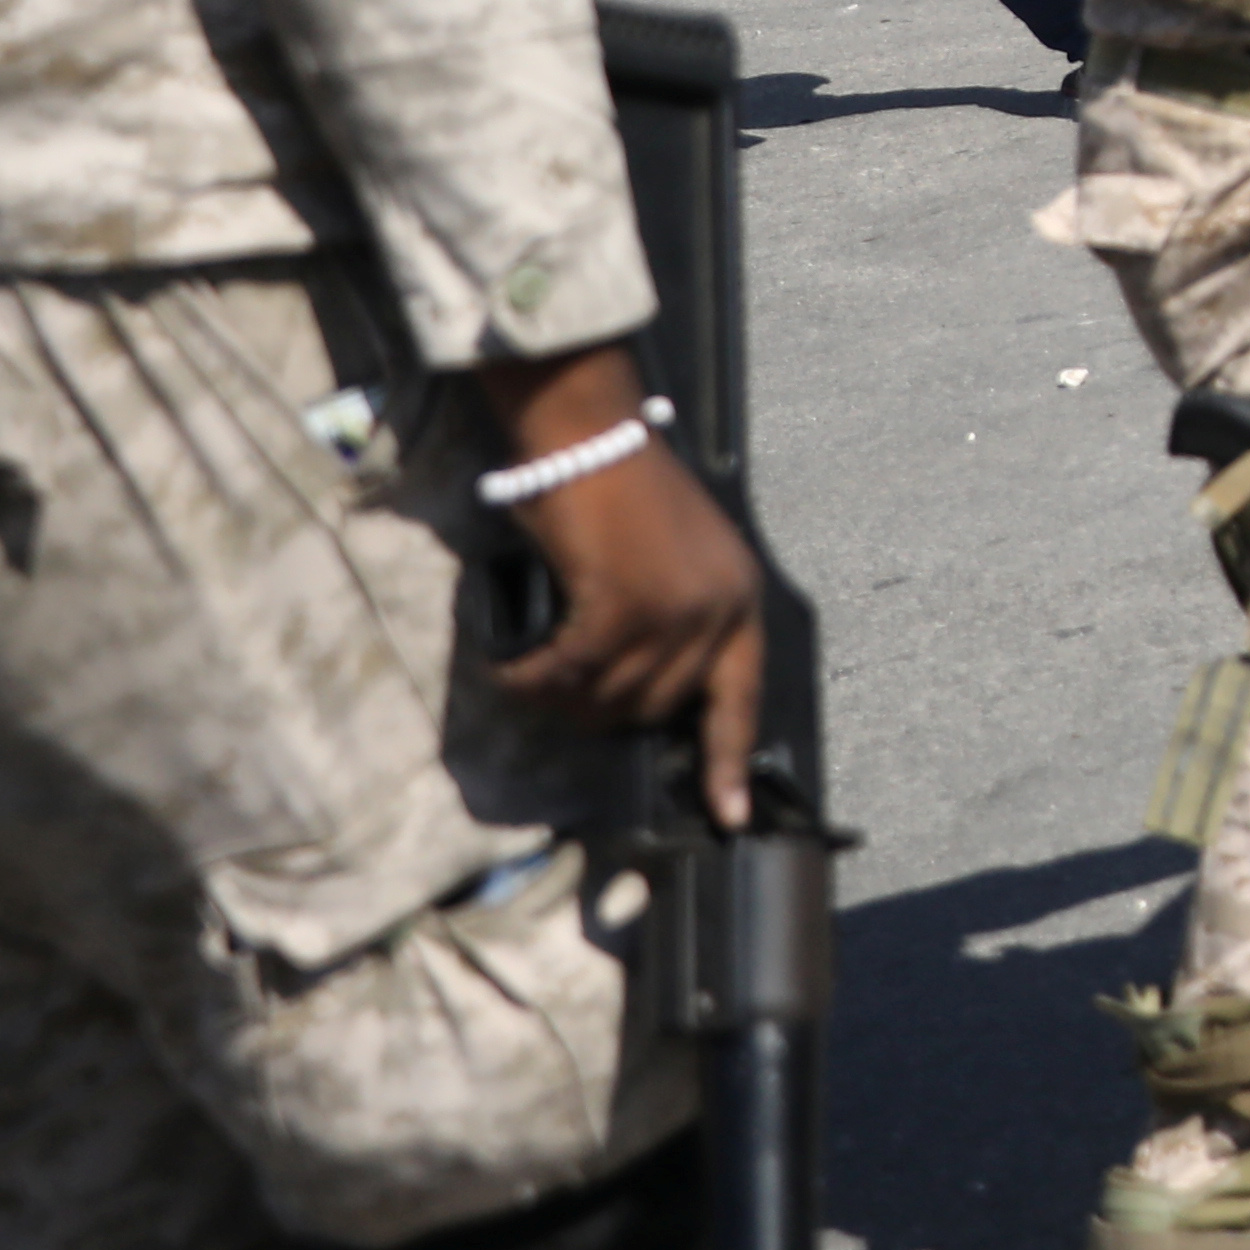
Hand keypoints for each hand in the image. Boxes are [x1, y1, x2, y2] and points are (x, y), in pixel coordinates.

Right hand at [478, 345, 767, 827]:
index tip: (728, 816)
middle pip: (656, 709)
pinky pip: (569, 674)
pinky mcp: (625, 608)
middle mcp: (721, 610)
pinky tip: (507, 666)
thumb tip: (637, 690)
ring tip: (528, 673)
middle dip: (598, 712)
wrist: (591, 433)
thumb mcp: (671, 558)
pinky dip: (531, 678)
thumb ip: (672, 618)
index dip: (731, 761)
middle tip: (552, 691)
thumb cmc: (619, 489)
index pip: (742, 698)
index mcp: (741, 599)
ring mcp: (677, 612)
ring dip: (559, 696)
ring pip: (609, 698)